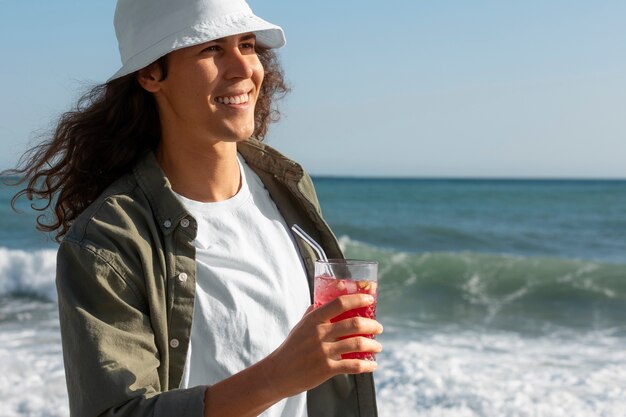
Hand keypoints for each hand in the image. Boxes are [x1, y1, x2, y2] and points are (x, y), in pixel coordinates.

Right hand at [262, 293, 382, 397]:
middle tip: (378, 327)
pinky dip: (367, 365)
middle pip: (353, 323)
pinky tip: (372, 364)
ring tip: (378, 346)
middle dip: (372, 324)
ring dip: (373, 344)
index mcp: (314, 319)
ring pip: (357, 344)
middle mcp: (319, 333)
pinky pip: (353, 365)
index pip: (339, 303)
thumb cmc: (292, 347)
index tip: (370, 299)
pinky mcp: (326, 369)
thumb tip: (328, 298)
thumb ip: (314, 312)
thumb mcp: (301, 325)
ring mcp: (323, 351)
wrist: (279, 373)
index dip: (357, 299)